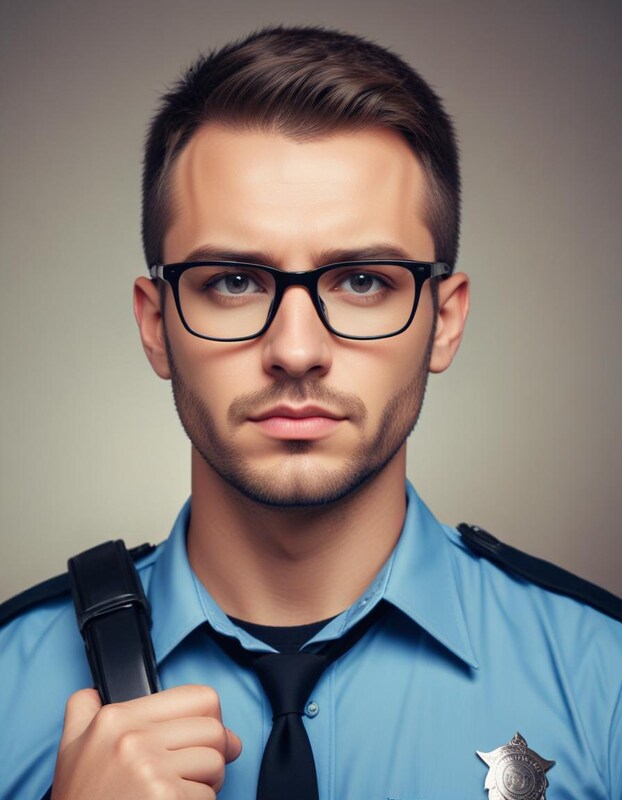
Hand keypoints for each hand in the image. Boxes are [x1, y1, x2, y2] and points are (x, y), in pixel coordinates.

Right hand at [51, 684, 241, 799]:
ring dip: (208, 782)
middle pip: (214, 730)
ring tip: (182, 791)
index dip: (211, 717)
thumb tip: (94, 692)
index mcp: (116, 718)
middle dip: (214, 752)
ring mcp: (149, 770)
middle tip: (197, 770)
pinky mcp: (165, 798)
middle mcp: (133, 738)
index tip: (205, 735)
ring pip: (215, 762)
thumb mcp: (71, 749)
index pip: (199, 697)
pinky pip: (207, 796)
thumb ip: (83, 710)